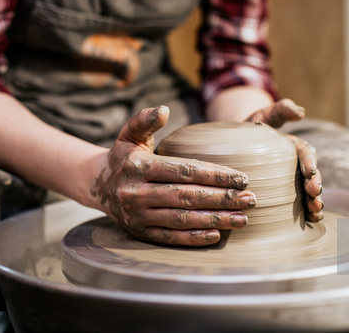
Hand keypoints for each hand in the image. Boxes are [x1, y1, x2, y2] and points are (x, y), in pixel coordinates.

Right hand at [91, 106, 256, 245]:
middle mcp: (137, 193)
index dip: (215, 175)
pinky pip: (171, 238)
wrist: (97, 185)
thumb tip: (163, 109)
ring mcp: (138, 216)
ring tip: (242, 218)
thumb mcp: (129, 134)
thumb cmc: (123, 156)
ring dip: (215, 220)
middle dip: (222, 199)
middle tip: (250, 199)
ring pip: (182, 219)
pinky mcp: (140, 233)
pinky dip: (194, 239)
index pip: (183, 171)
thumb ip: (145, 120)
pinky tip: (217, 234)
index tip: (242, 177)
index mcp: (138, 167)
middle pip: (187, 197)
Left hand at [244, 99, 323, 221]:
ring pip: (308, 192)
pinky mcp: (285, 192)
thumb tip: (301, 112)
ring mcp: (292, 179)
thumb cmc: (252, 127)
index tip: (310, 174)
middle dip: (315, 187)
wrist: (237, 143)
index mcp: (294, 146)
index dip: (310, 164)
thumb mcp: (265, 115)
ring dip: (314, 202)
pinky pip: (299, 203)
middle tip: (315, 197)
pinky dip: (307, 212)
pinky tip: (310, 221)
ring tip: (315, 212)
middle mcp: (297, 164)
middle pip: (311, 176)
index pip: (306, 154)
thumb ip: (282, 110)